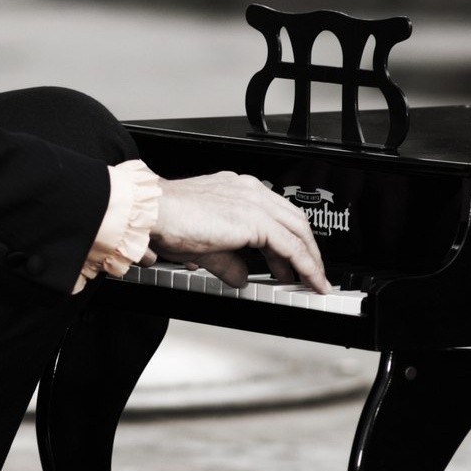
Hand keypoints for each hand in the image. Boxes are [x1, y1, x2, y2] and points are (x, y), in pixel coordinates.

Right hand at [148, 171, 331, 292]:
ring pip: (298, 231)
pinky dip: (306, 265)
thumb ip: (228, 262)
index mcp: (237, 190)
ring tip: (315, 280)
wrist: (154, 212)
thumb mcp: (205, 248)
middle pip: (294, 220)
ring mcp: (255, 202)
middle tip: (310, 273)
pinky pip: (292, 246)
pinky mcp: (257, 220)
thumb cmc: (167, 221)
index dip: (289, 240)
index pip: (275, 215)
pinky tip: (310, 279)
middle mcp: (250, 191)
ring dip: (311, 258)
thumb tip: (240, 277)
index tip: (291, 261)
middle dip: (307, 249)